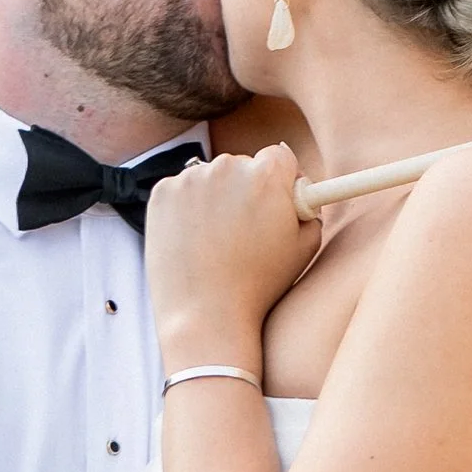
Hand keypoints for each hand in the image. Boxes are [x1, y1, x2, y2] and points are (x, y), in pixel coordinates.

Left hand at [144, 145, 318, 365]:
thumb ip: (310, 211)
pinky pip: (182, 191)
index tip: (278, 199)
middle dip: (246, 189)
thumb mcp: (304, 248)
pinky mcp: (162, 193)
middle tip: (245, 229)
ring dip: (216, 198)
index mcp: (266, 175)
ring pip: (211, 178)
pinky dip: (187, 208)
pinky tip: (194, 240)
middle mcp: (227, 166)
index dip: (282, 179)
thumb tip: (302, 195)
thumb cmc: (259, 286)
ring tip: (216, 241)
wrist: (205, 314)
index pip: (280, 156)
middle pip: (243, 165)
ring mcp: (190, 178)